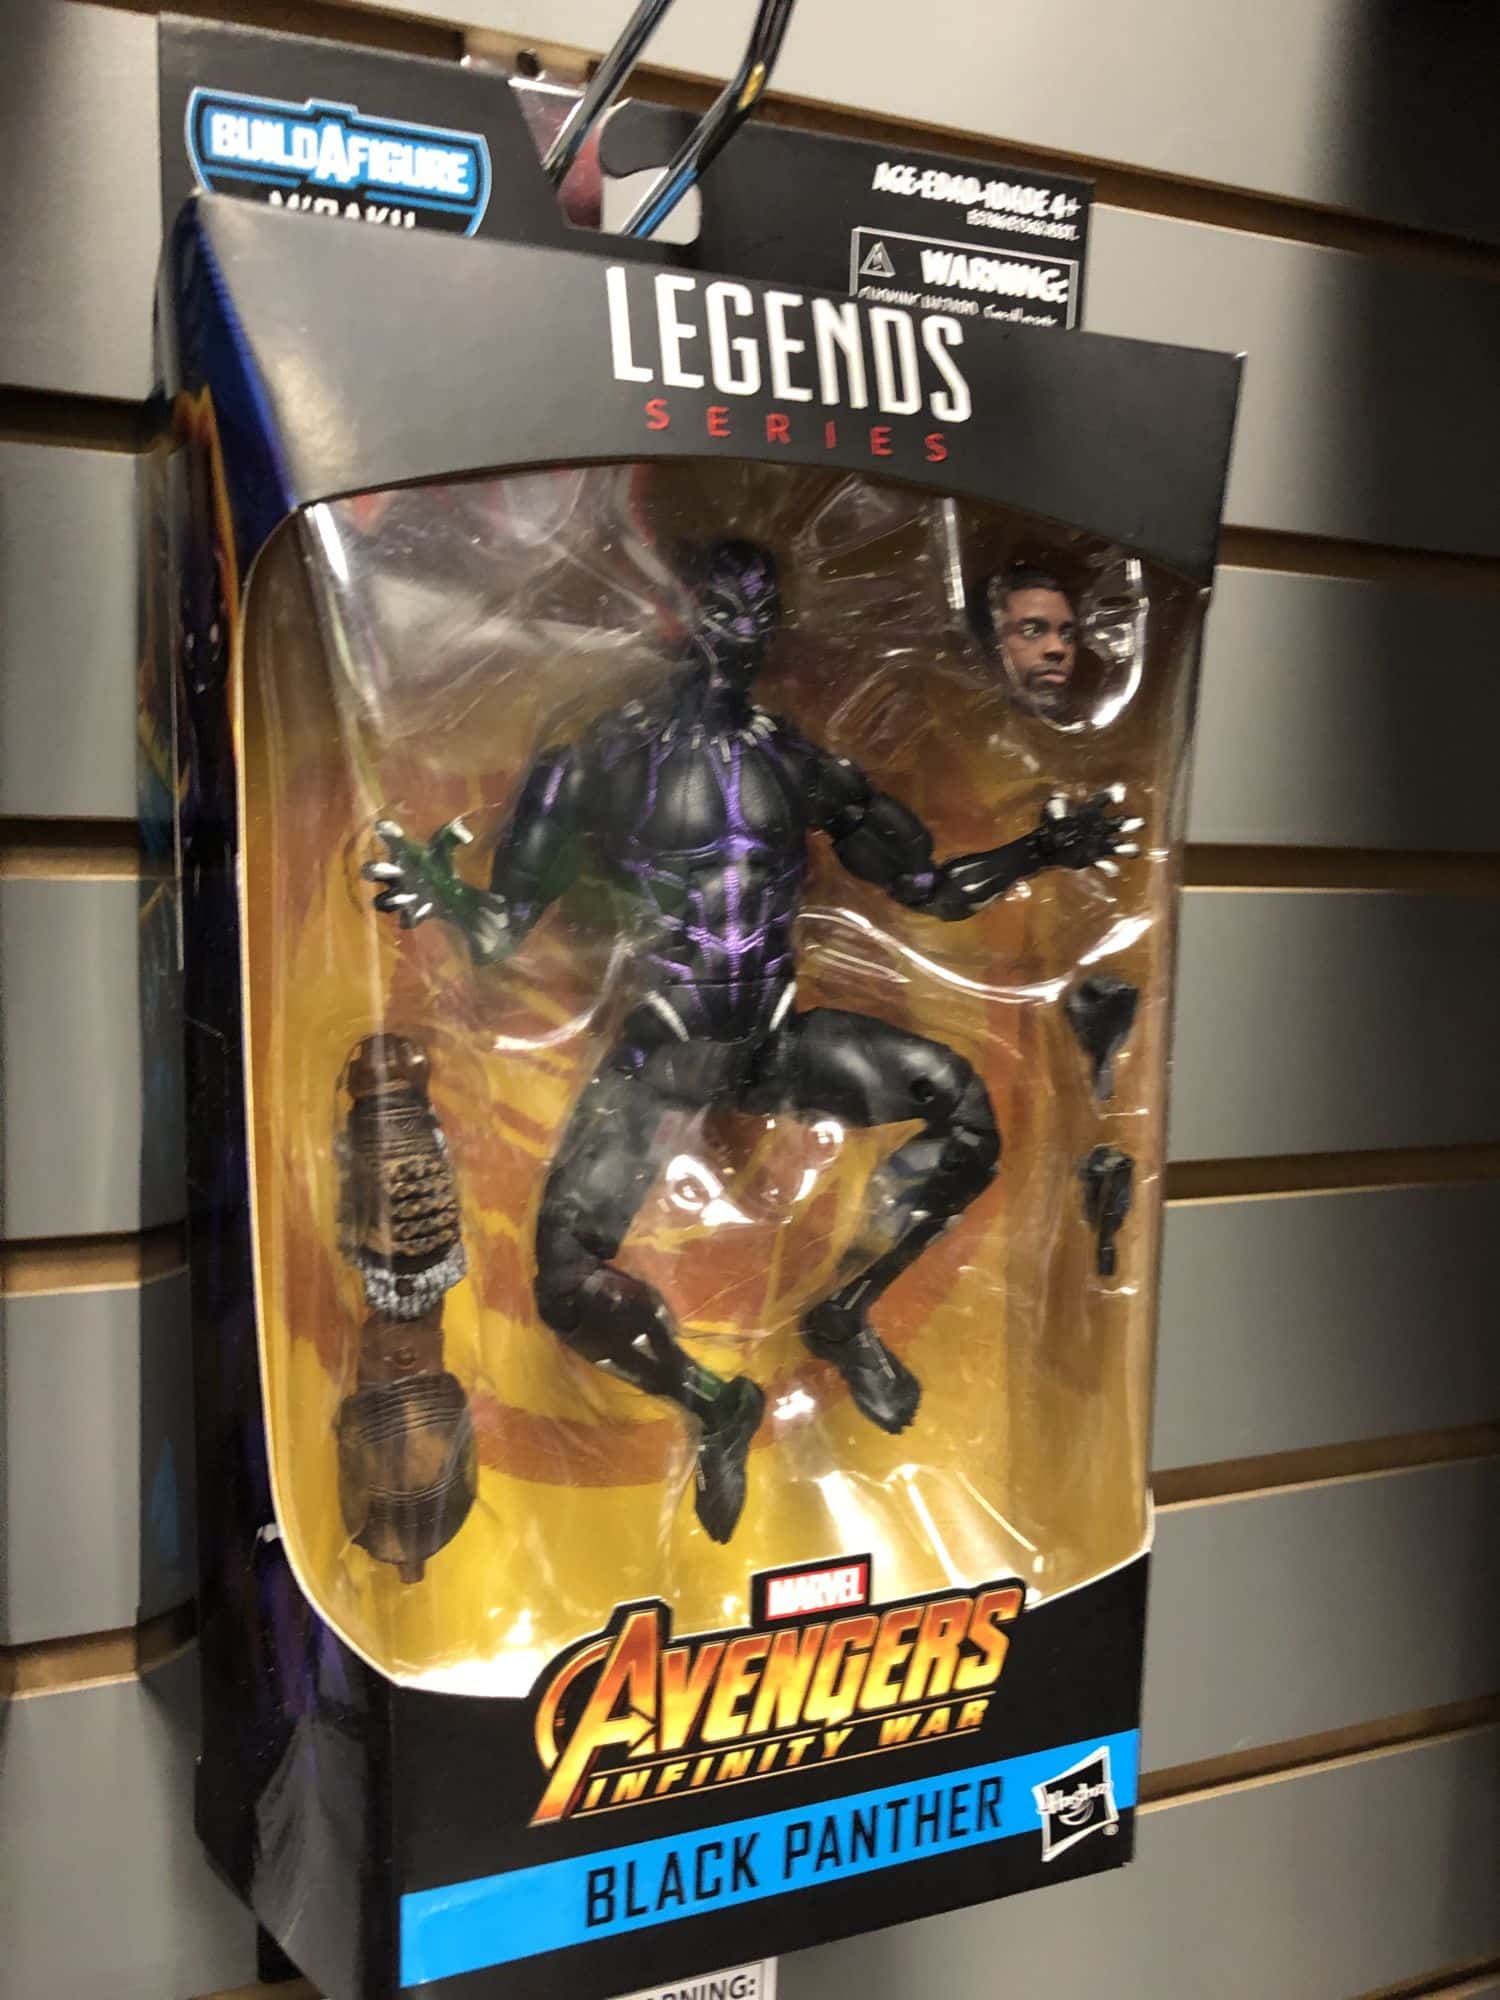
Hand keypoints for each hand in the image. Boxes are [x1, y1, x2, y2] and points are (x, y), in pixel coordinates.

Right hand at [362, 818, 512, 962]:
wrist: (449, 894)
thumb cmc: (438, 865)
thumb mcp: (444, 848)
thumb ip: (453, 836)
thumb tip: (465, 836)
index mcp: (401, 855)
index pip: (387, 839)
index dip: (384, 832)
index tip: (382, 826)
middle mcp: (395, 875)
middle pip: (372, 871)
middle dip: (372, 870)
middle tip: (375, 868)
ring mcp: (401, 896)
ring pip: (383, 901)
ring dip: (391, 900)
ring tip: (402, 897)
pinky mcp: (413, 914)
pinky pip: (405, 920)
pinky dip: (409, 920)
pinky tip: (417, 916)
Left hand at [1032, 785, 1142, 877]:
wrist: (1046, 848)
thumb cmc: (1051, 825)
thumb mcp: (1051, 811)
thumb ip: (1057, 805)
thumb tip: (1061, 797)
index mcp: (1090, 812)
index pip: (1104, 800)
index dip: (1114, 795)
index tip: (1119, 797)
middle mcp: (1100, 827)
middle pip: (1120, 824)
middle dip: (1132, 824)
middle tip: (1140, 823)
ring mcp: (1099, 844)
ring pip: (1119, 846)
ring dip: (1127, 848)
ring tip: (1133, 849)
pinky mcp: (1094, 859)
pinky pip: (1105, 864)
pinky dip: (1110, 868)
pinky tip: (1113, 870)